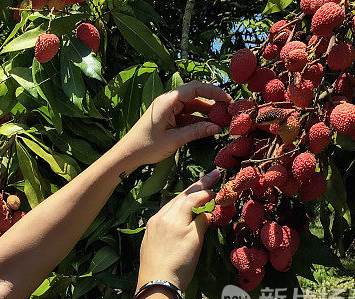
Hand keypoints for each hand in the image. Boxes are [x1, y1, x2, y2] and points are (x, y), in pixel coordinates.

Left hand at [114, 81, 231, 169]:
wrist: (127, 154)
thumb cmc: (146, 146)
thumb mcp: (174, 140)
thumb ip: (196, 132)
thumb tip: (217, 127)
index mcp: (168, 101)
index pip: (195, 88)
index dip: (213, 92)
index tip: (227, 100)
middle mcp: (168, 101)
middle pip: (195, 95)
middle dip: (212, 102)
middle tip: (227, 111)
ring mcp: (168, 109)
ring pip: (192, 106)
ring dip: (206, 113)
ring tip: (221, 121)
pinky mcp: (167, 118)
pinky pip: (186, 115)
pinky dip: (197, 120)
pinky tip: (208, 128)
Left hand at [137, 170, 220, 289]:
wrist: (156, 284)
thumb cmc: (180, 264)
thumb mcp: (196, 241)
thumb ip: (202, 222)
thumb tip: (207, 212)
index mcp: (173, 216)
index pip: (193, 196)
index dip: (207, 190)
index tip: (219, 183)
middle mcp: (160, 216)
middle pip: (181, 196)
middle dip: (197, 186)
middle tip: (212, 174)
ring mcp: (152, 225)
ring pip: (172, 204)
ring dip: (186, 197)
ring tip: (199, 190)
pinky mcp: (149, 234)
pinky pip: (164, 215)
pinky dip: (176, 209)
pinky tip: (181, 210)